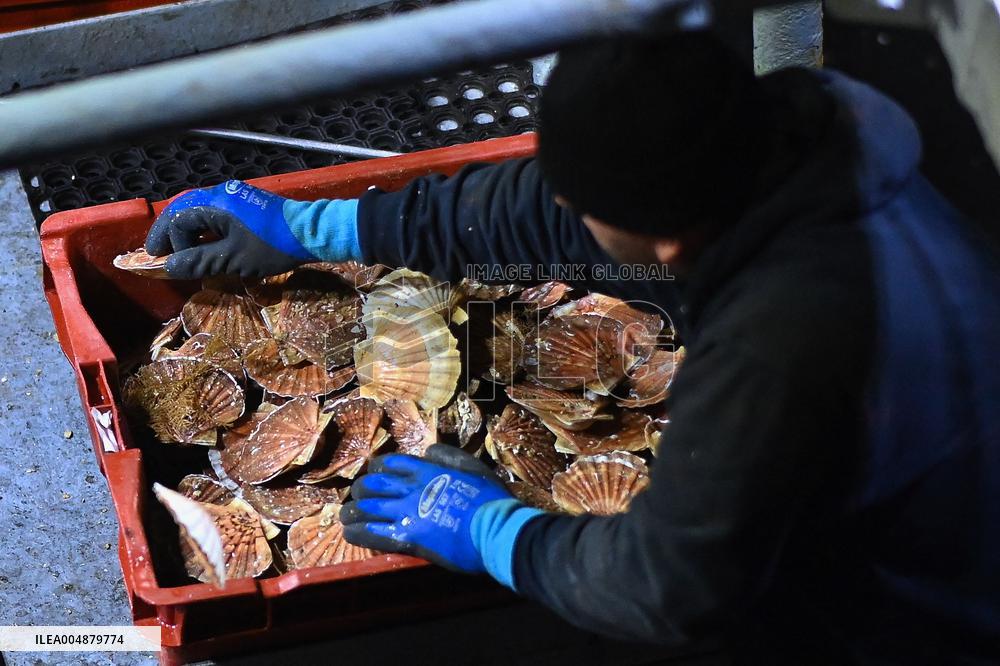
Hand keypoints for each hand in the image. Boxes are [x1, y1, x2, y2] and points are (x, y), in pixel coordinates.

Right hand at [145, 180, 315, 278]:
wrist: (312, 233)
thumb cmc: (272, 245)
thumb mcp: (233, 259)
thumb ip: (200, 261)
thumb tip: (170, 267)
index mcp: (215, 203)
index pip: (179, 220)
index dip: (169, 242)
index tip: (166, 262)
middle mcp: (221, 194)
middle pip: (184, 209)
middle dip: (169, 232)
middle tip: (158, 252)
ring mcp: (235, 197)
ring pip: (199, 210)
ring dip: (186, 230)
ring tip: (179, 250)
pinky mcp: (247, 204)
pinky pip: (215, 212)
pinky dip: (204, 227)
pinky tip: (205, 243)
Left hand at [341, 444, 517, 573]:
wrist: (496, 530)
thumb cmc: (490, 500)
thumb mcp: (474, 467)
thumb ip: (449, 456)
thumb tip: (428, 450)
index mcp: (426, 470)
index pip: (390, 463)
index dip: (377, 469)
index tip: (374, 475)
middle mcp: (410, 488)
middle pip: (372, 484)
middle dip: (360, 490)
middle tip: (357, 497)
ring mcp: (405, 513)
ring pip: (366, 508)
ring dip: (351, 511)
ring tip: (345, 516)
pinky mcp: (405, 538)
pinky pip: (371, 533)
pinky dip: (356, 532)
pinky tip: (349, 533)